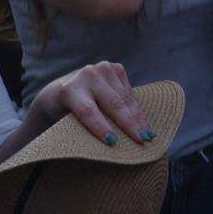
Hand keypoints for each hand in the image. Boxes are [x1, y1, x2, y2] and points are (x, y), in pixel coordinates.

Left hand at [30, 61, 153, 146]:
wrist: (64, 86)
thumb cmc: (63, 112)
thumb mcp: (65, 120)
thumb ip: (82, 127)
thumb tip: (107, 144)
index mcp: (70, 90)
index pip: (88, 111)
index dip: (101, 127)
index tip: (113, 142)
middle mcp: (87, 75)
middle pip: (112, 103)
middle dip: (129, 123)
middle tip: (142, 140)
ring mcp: (103, 68)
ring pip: (125, 97)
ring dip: (138, 117)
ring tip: (148, 135)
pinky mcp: (116, 68)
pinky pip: (129, 92)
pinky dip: (137, 109)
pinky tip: (144, 122)